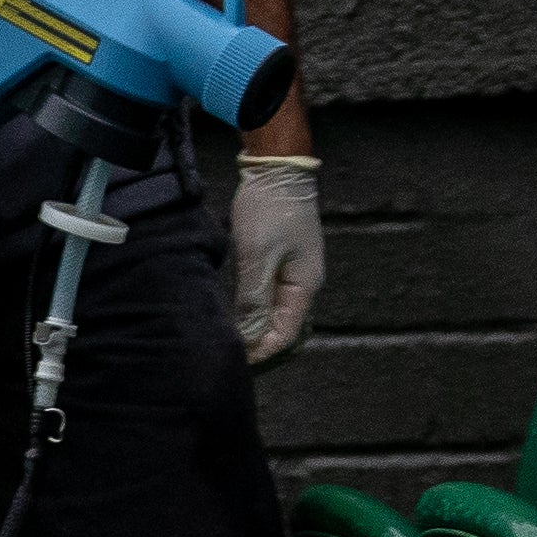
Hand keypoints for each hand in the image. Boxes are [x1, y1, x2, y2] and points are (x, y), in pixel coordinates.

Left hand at [234, 158, 323, 367]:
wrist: (277, 171)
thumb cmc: (270, 210)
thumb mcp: (258, 255)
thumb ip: (254, 297)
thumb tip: (250, 335)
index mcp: (304, 285)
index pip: (287, 333)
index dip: (263, 352)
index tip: (238, 365)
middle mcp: (303, 284)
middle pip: (285, 328)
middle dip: (262, 347)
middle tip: (232, 361)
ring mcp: (293, 273)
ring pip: (277, 314)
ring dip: (257, 331)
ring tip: (231, 345)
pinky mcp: (280, 262)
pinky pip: (270, 298)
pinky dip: (255, 312)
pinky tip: (236, 319)